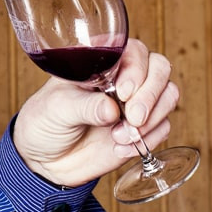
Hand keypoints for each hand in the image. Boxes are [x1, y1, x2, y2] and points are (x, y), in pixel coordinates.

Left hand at [12, 39, 181, 186]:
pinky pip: (163, 127)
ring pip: (168, 96)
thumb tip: (112, 110)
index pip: (133, 51)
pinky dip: (148, 139)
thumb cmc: (44, 123)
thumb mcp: (56, 109)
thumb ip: (84, 106)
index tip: (122, 92)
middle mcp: (123, 78)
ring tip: (120, 136)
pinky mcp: (141, 129)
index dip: (136, 69)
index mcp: (101, 63)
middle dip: (151, 94)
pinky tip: (119, 148)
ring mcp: (135, 103)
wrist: (43, 160)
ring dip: (152, 118)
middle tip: (133, 117)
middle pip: (159, 69)